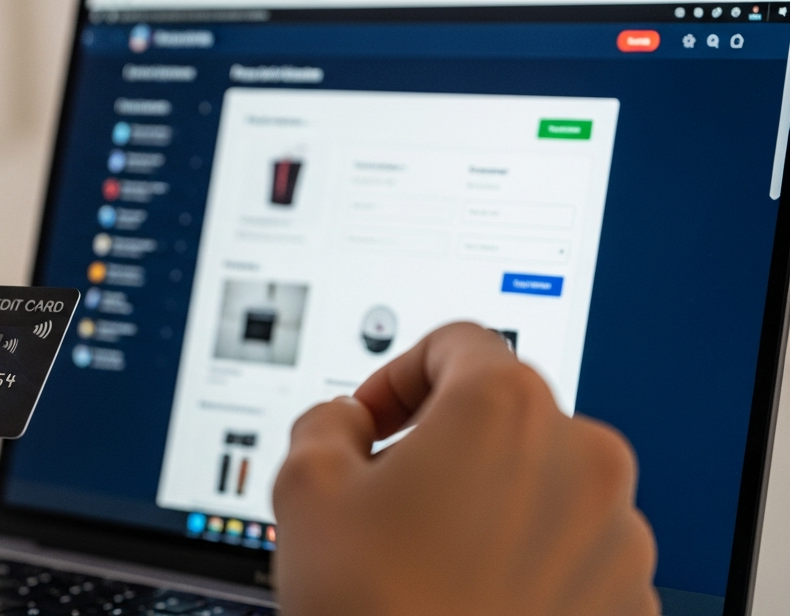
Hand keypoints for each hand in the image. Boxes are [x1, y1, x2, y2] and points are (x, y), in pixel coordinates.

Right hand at [272, 322, 657, 615]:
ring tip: (430, 559)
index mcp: (504, 407)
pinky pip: (574, 552)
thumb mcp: (304, 487)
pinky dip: (528, 560)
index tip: (373, 423)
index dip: (397, 377)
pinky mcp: (629, 598)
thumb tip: (347, 423)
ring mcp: (617, 533)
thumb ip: (325, 423)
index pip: (458, 343)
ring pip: (546, 484)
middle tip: (391, 495)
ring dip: (492, 501)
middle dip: (447, 443)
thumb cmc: (372, 607)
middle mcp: (581, 456)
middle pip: (508, 415)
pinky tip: (471, 598)